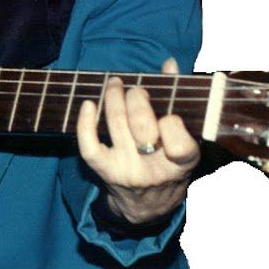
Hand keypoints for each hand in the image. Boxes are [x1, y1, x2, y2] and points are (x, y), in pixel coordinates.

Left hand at [76, 56, 200, 223]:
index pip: (178, 142)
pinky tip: (89, 104)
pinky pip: (89, 147)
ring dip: (113, 97)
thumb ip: (178, 99)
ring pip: (116, 126)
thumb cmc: (168, 161)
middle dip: (137, 98)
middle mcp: (155, 170)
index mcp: (183, 163)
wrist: (148, 204)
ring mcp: (128, 171)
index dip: (171, 123)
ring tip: (113, 84)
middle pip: (142, 125)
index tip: (168, 115)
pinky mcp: (106, 172)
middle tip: (136, 90)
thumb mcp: (184, 138)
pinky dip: (85, 123)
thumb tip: (169, 64)